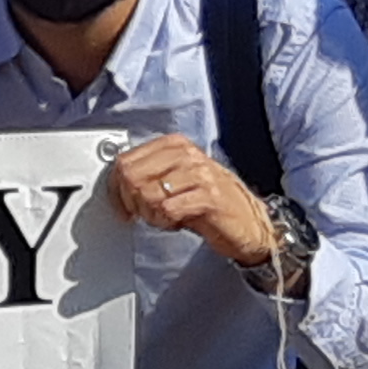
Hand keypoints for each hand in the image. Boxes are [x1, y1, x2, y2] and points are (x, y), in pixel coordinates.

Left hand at [105, 134, 274, 269]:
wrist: (250, 223)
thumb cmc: (209, 201)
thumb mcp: (177, 180)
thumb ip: (149, 175)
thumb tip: (117, 180)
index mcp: (175, 145)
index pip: (125, 161)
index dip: (117, 188)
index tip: (123, 206)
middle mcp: (187, 155)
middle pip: (132, 177)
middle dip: (132, 202)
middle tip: (147, 214)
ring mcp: (199, 174)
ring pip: (147, 194)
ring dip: (151, 214)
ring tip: (166, 218)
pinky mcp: (208, 197)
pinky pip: (167, 209)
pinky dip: (165, 222)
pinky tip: (177, 222)